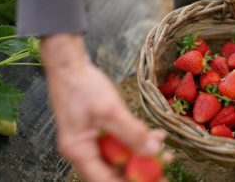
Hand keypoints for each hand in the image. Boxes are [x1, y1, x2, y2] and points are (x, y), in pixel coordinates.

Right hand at [42, 34, 171, 181]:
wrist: (69, 65)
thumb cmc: (83, 85)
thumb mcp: (110, 110)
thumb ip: (131, 133)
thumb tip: (152, 152)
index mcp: (79, 151)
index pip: (106, 180)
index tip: (155, 181)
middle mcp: (83, 151)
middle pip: (115, 171)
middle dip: (140, 170)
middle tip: (164, 168)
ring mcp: (90, 141)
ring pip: (120, 157)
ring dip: (142, 154)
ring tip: (165, 152)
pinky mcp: (98, 131)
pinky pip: (120, 142)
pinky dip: (136, 140)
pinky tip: (155, 136)